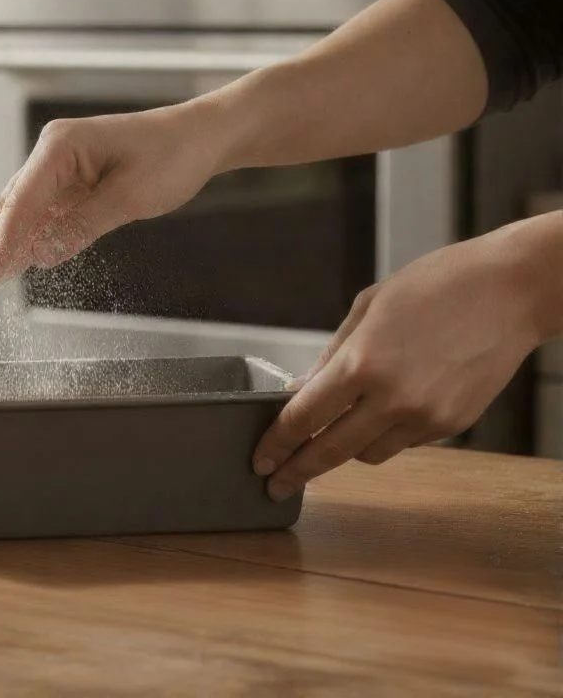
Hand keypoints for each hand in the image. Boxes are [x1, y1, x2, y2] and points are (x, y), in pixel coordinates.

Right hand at [0, 103, 217, 304]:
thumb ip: (83, 224)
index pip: (19, 203)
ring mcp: (60, 170)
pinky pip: (42, 219)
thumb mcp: (131, 196)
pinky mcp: (73, 185)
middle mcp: (52, 155)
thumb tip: (40, 255)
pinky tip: (6, 270)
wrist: (202, 137)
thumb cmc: (172, 156)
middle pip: (8, 210)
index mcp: (59, 146)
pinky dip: (25, 246)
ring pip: (19, 217)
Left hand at [254, 214, 562, 500]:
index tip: (260, 460)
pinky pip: (404, 442)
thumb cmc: (434, 286)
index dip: (277, 443)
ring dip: (345, 449)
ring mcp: (426, 417)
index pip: (305, 417)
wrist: (509, 291)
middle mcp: (393, 398)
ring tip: (333, 434)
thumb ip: (332, 355)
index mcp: (363, 362)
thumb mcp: (367, 308)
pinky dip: (386, 433)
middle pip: (331, 451)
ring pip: (368, 454)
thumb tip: (301, 390)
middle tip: (274, 483)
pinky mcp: (453, 425)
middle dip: (298, 471)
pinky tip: (386, 408)